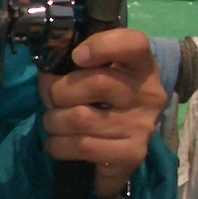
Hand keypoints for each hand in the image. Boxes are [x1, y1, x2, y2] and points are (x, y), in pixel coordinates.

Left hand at [36, 27, 168, 197]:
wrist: (121, 145)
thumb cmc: (100, 100)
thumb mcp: (92, 74)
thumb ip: (71, 66)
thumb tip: (48, 74)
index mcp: (141, 65)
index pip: (133, 44)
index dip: (102, 45)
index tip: (77, 56)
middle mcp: (148, 94)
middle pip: (97, 83)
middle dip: (60, 92)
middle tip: (52, 100)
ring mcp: (142, 125)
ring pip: (82, 118)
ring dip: (54, 121)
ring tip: (54, 123)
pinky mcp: (132, 154)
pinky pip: (82, 146)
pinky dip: (59, 145)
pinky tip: (59, 144)